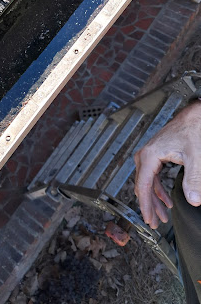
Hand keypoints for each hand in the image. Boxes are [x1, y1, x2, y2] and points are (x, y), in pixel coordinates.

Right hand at [134, 100, 200, 228]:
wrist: (195, 115)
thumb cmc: (193, 129)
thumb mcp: (196, 157)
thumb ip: (194, 179)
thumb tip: (193, 200)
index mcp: (150, 155)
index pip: (142, 186)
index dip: (145, 205)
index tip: (149, 219)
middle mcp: (146, 154)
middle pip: (142, 185)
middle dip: (149, 205)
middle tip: (154, 222)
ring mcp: (150, 154)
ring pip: (146, 182)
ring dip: (154, 199)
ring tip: (161, 215)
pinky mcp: (157, 155)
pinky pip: (152, 176)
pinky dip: (158, 189)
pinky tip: (166, 199)